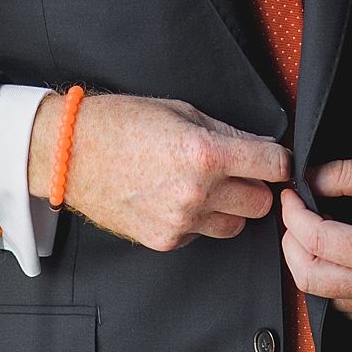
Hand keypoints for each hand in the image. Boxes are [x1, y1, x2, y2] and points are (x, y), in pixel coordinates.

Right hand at [28, 92, 289, 250]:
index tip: (277, 160)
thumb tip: (262, 148)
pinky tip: (175, 197)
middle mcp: (198, 193)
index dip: (280, 161)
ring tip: (204, 185)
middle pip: (262, 203)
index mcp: (206, 153)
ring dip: (230, 207)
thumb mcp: (182, 111)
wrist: (71, 153)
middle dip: (255, 185)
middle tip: (237, 170)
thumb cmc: (124, 122)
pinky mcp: (165, 241)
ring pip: (236, 224)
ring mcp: (181, 221)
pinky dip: (199, 219)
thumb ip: (227, 133)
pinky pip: (202, 234)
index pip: (273, 166)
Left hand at [280, 151, 351, 333]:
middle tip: (295, 212)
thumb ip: (343, 173)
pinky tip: (339, 251)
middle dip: (292, 241)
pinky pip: (342, 304)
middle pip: (309, 277)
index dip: (293, 214)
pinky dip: (331, 277)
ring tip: (318, 227)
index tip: (290, 194)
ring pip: (322, 293)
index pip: (317, 241)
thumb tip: (305, 180)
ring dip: (310, 259)